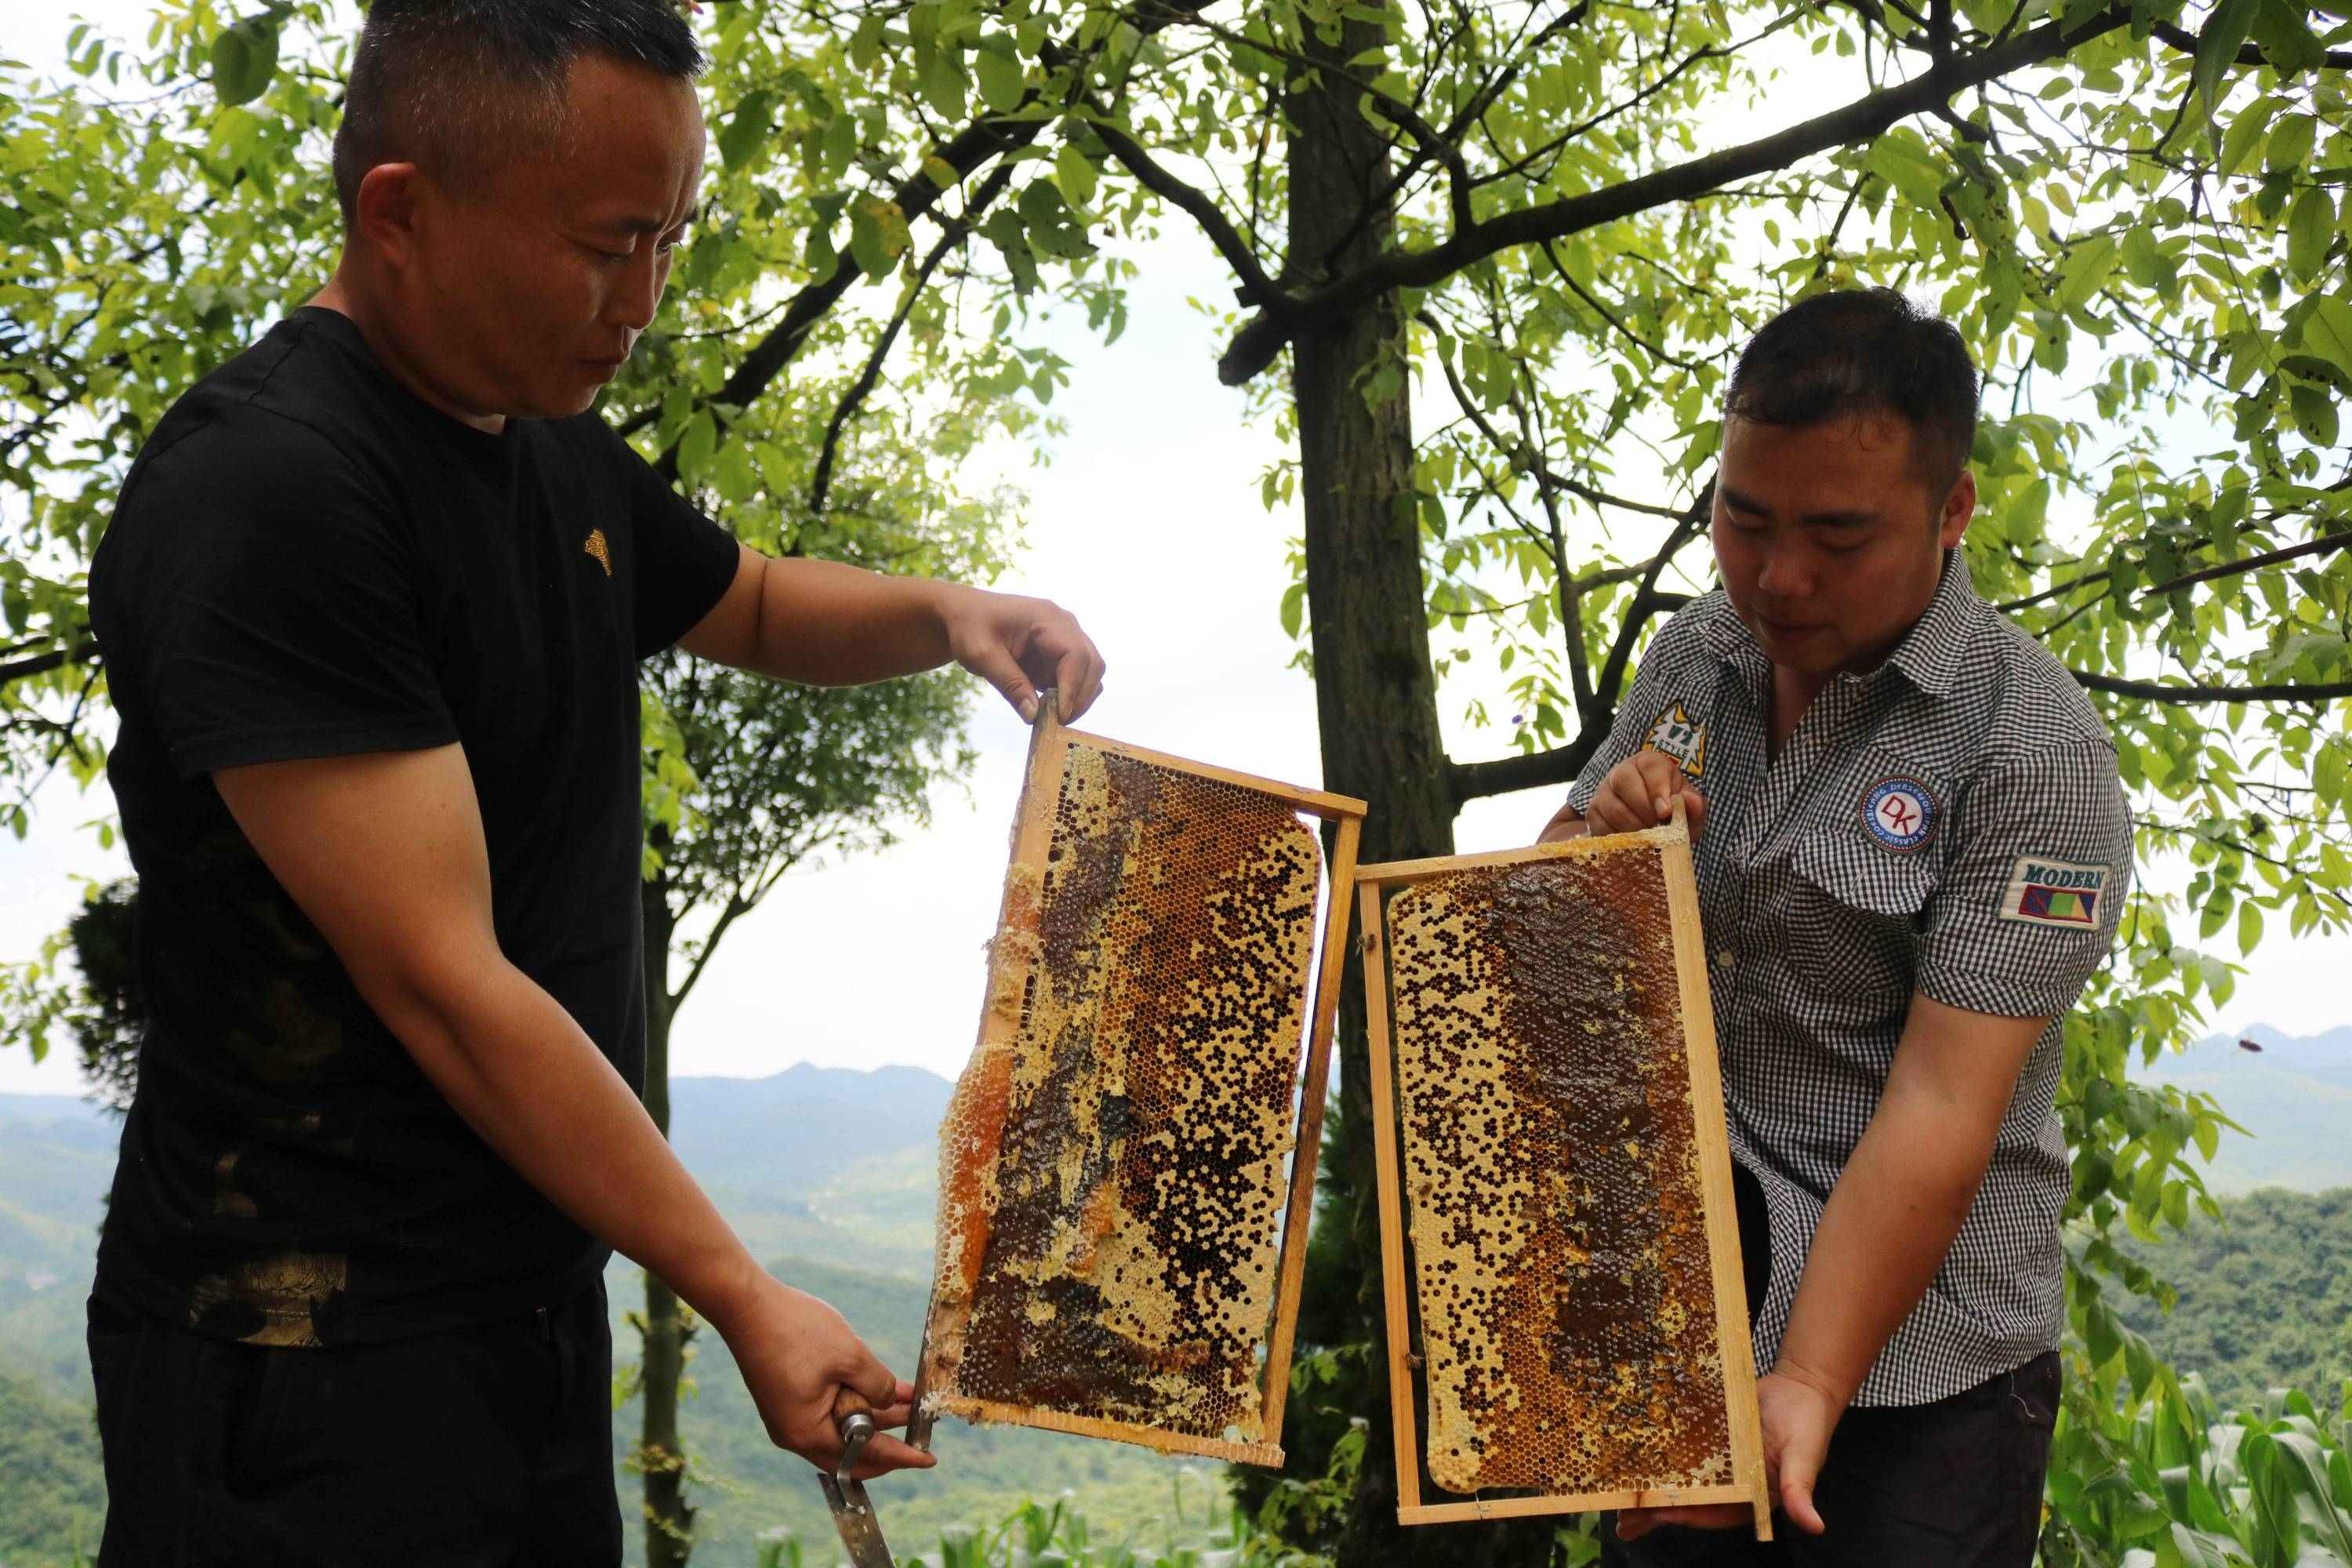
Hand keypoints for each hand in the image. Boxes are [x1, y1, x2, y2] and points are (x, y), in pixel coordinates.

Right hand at [711, 1271, 935, 1480]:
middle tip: (918, 1433)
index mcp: (808, 1433)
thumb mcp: (850, 1356)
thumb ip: (878, 1384)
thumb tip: (891, 1401)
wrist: (747, 1305)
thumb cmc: (795, 1330)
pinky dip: (854, 1405)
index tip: (928, 1459)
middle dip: (888, 1441)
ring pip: (840, 1431)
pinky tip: (877, 1389)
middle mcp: (794, 1435)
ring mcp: (787, 1418)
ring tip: (907, 1405)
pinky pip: (826, 1414)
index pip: (864, 1455)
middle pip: (850, 1453)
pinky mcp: (786, 1400)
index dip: (901, 1457)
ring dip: (873, 1419)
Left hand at [940, 584, 1104, 723]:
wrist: (965, 614)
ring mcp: (1064, 638)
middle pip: (1092, 663)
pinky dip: (1071, 696)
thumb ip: (1009, 684)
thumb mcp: (982, 655)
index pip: (1076, 653)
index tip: (1059, 714)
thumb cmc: (970, 627)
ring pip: (1091, 672)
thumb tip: (1033, 716)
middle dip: (1080, 696)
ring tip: (1053, 718)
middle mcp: (1063, 624)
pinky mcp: (1060, 654)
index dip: (1073, 686)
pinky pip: (1078, 677)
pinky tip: (1050, 709)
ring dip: (1079, 698)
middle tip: (1058, 723)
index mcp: (1046, 617)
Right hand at [1582, 751, 1706, 839]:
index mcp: (1650, 764)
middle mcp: (1623, 772)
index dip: (1658, 788)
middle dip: (1642, 807)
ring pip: (1611, 805)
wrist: (1654, 833)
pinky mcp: (1593, 813)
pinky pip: (1600, 824)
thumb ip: (1695, 806)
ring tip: (1648, 839)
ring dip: (1632, 826)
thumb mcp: (1691, 813)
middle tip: (1657, 828)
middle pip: (1624, 780)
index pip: (1650, 766)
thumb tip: (1691, 802)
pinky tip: (1633, 844)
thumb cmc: (1675, 816)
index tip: (1665, 811)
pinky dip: (1618, 837)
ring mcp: (1604, 792)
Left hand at [1612, 1369, 1838, 1539]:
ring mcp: (1716, 1460)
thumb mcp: (1804, 1458)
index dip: (1686, 1515)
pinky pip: (1680, 1448)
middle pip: (1688, 1502)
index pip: (1713, 1513)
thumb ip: (1801, 1492)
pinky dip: (1659, 1454)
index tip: (1658, 1516)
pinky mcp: (1707, 1436)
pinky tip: (1632, 1457)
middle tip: (1620, 1522)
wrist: (1799, 1387)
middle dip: (1656, 1513)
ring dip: (1650, 1488)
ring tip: (1616, 1496)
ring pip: (1679, 1478)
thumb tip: (1815, 1527)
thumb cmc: (1807, 1426)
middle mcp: (1729, 1483)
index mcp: (1751, 1497)